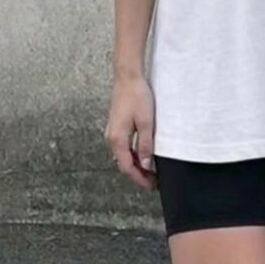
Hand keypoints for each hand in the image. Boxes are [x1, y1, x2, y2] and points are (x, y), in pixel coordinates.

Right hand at [104, 75, 157, 191]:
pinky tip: (142, 154)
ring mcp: (112, 131)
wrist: (128, 77)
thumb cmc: (137, 96)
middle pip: (123, 163)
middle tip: (153, 181)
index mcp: (117, 139)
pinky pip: (123, 146)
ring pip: (123, 155)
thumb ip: (145, 145)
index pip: (127, 167)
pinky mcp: (116, 125)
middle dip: (138, 174)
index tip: (151, 186)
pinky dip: (132, 154)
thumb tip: (146, 165)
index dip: (139, 179)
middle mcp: (111, 138)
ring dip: (135, 164)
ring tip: (150, 170)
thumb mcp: (146, 122)